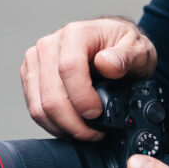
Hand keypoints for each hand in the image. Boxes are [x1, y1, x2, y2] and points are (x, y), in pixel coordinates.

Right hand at [21, 17, 157, 139]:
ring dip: (63, 127)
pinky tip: (72, 126)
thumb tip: (106, 64)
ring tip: (85, 133)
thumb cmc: (121, 46)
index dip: (82, 98)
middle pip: (51, 95)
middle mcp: (49, 45)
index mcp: (74, 34)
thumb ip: (126, 57)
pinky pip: (35, 110)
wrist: (109, 44)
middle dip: (73, 122)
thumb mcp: (137, 49)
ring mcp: (36, 62)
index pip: (69, 68)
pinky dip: (54, 125)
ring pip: (40, 107)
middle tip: (94, 133)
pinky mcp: (31, 77)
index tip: (97, 113)